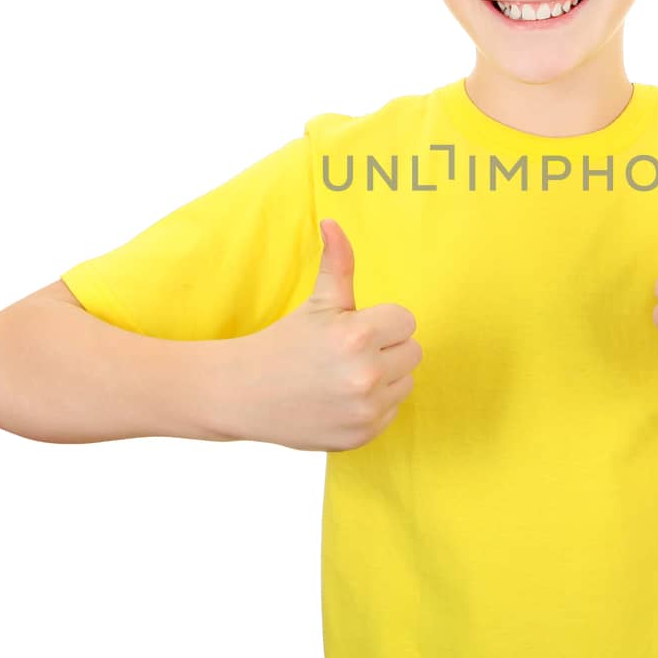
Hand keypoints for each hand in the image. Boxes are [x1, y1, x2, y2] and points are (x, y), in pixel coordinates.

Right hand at [208, 218, 421, 450]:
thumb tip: (333, 222)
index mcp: (358, 336)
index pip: (406, 321)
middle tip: (349, 352)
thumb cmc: (284, 342)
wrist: (244, 393)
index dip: (381, 322)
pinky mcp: (362, 435)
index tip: (354, 328)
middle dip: (386, 348)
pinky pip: (392, 411)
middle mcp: (366, 375)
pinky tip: (342, 398)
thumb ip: (337, 263)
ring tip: (345, 374)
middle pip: (413, 352)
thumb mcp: (316, 302)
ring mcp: (365, 410)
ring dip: (385, 377)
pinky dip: (374, 405)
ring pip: (406, 382)